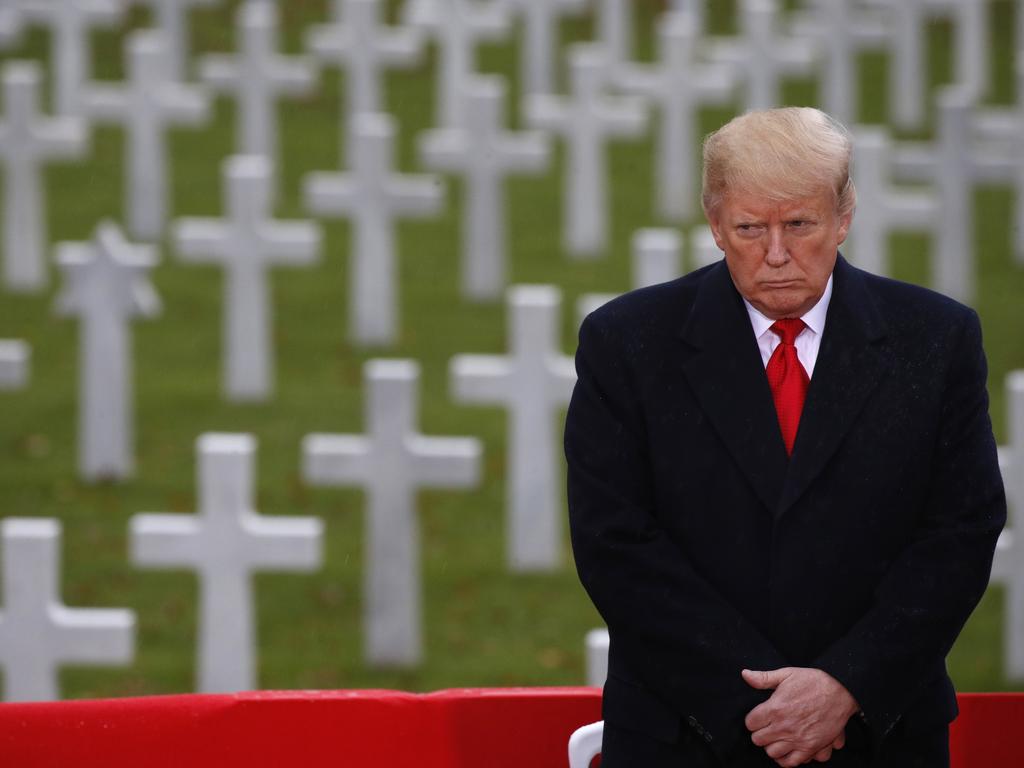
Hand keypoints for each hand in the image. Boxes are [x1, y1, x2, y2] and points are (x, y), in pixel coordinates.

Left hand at [742, 667, 858, 766]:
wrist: (841, 692)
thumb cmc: (814, 682)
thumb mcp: (787, 674)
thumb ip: (763, 678)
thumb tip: (745, 674)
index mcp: (775, 708)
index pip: (750, 723)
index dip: (753, 719)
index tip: (759, 716)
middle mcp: (784, 726)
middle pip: (758, 740)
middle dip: (760, 732)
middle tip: (767, 726)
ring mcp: (797, 739)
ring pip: (772, 752)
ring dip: (771, 745)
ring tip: (776, 737)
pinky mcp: (810, 748)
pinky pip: (791, 762)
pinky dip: (785, 759)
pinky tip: (785, 750)